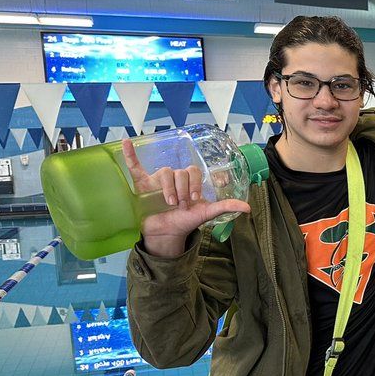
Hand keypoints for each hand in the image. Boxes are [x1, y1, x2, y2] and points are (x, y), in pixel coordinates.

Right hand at [123, 139, 250, 256]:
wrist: (166, 232)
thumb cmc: (185, 221)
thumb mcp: (206, 214)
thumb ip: (226, 207)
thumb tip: (248, 208)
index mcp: (189, 182)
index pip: (193, 171)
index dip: (195, 183)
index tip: (195, 198)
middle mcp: (174, 178)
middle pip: (179, 172)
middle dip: (182, 190)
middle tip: (181, 205)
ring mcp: (157, 181)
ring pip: (164, 173)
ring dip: (168, 188)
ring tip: (170, 203)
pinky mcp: (142, 185)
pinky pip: (134, 167)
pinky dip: (130, 155)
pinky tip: (126, 143)